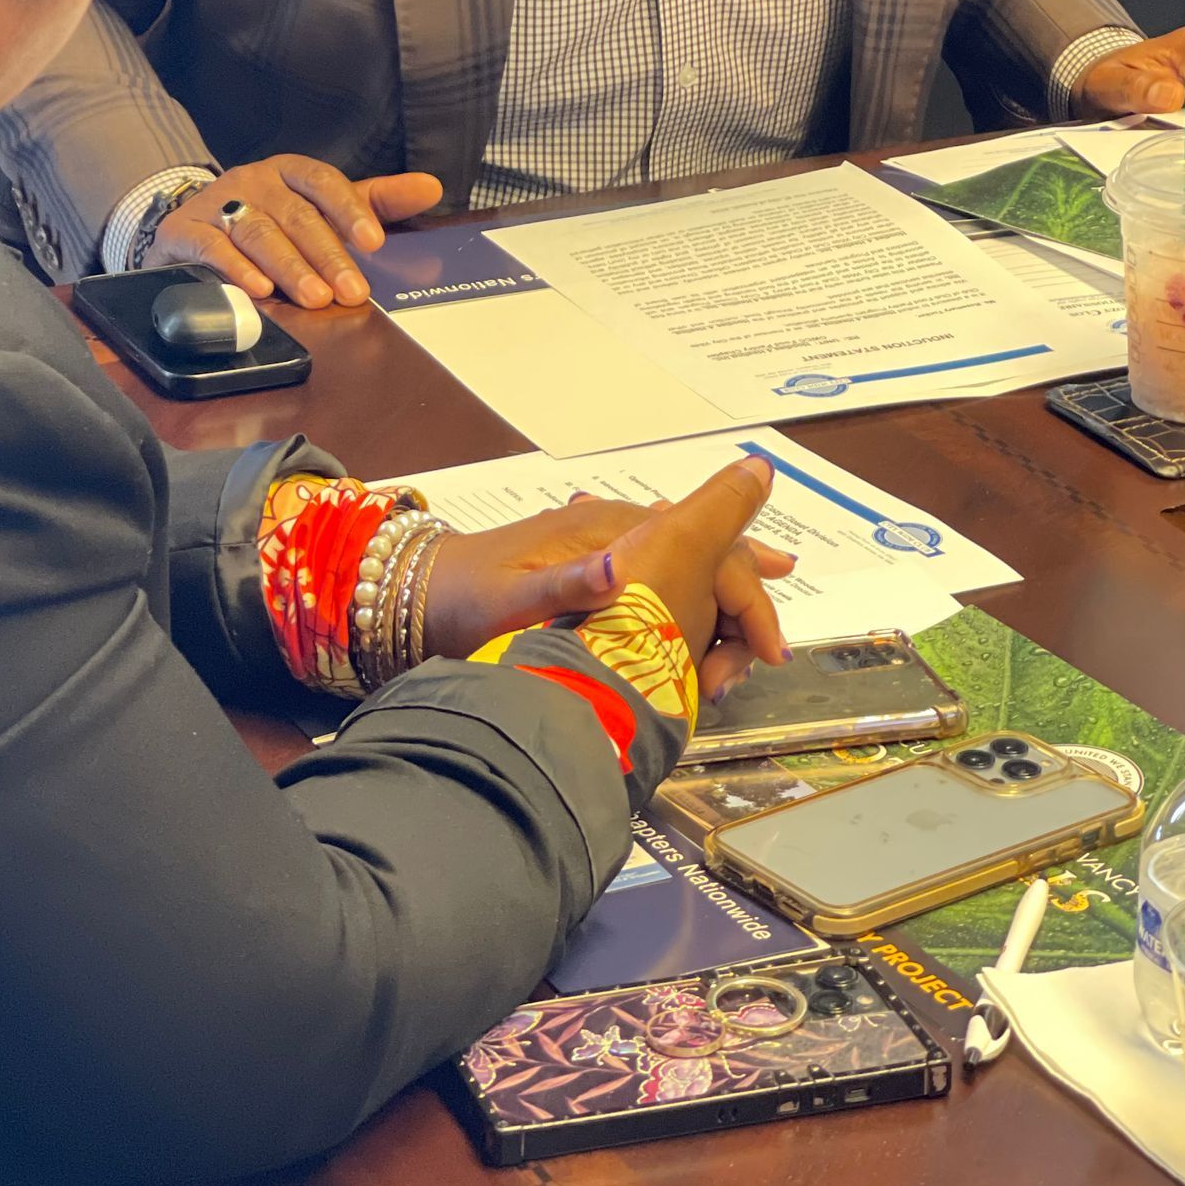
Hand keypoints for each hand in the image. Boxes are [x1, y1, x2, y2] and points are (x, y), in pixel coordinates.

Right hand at [149, 158, 442, 306]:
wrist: (191, 224)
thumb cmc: (270, 217)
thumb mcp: (322, 206)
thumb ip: (374, 200)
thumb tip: (431, 187)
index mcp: (289, 171)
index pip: (323, 182)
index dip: (349, 210)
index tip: (374, 242)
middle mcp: (254, 181)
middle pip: (295, 214)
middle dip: (326, 254)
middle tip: (352, 291)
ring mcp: (217, 204)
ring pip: (257, 231)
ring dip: (288, 266)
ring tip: (314, 298)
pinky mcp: (185, 231)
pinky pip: (212, 247)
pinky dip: (236, 269)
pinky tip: (259, 290)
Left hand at [421, 484, 795, 700]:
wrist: (413, 594)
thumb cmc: (460, 597)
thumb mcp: (509, 598)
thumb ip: (563, 584)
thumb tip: (621, 568)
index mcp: (603, 531)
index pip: (701, 548)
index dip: (743, 595)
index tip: (766, 650)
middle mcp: (610, 535)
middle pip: (701, 553)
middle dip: (743, 594)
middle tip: (771, 645)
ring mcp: (598, 556)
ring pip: (682, 569)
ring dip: (716, 608)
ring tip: (738, 654)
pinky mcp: (585, 578)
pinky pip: (655, 585)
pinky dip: (684, 609)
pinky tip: (693, 633)